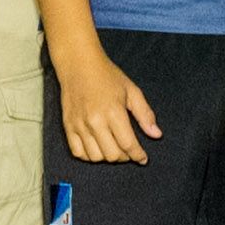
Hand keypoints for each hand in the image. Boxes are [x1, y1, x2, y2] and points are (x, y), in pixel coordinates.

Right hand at [53, 46, 157, 162]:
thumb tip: (156, 135)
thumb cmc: (107, 76)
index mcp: (114, 112)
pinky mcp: (68, 126)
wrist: (78, 65)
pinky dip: (89, 156)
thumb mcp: (132, 91)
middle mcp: (95, 121)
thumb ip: (145, 114)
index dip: (138, 155)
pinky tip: (97, 148)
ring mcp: (79, 125)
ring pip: (95, 157)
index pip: (128, 144)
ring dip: (107, 157)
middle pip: (112, 155)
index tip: (143, 158)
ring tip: (113, 148)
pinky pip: (78, 153)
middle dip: (125, 157)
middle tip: (128, 150)